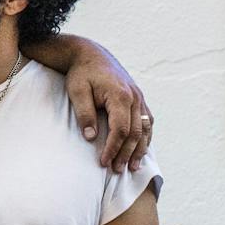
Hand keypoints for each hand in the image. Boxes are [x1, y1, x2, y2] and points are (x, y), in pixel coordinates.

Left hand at [63, 40, 153, 171]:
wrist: (91, 54)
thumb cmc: (82, 73)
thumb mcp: (77, 92)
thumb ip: (85, 114)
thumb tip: (91, 137)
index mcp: (120, 95)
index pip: (120, 130)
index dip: (113, 148)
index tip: (104, 162)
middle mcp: (134, 97)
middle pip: (135, 132)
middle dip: (126, 154)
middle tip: (117, 170)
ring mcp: (139, 97)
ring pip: (145, 128)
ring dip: (140, 149)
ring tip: (133, 167)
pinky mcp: (138, 98)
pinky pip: (147, 120)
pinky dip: (146, 136)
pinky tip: (141, 149)